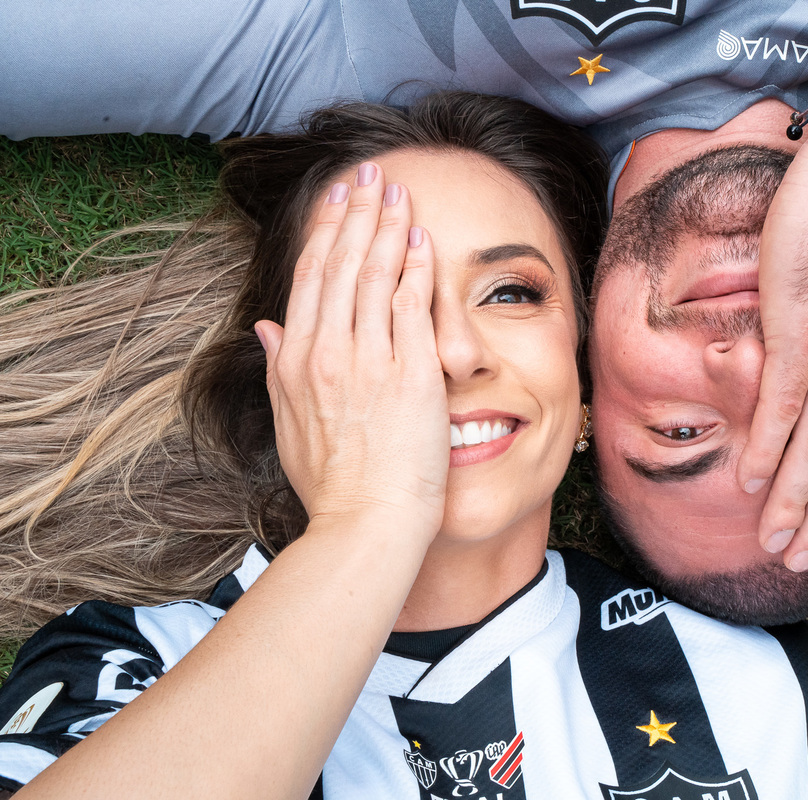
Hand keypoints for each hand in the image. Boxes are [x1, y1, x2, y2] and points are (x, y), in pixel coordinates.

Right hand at [255, 163, 448, 536]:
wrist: (366, 524)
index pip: (308, 280)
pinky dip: (415, 268)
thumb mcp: (288, 427)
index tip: (336, 200)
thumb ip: (277, 371)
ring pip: (374, 275)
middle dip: (356, 212)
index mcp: (295, 363)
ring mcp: (369, 361)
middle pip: (340, 265)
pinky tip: (421, 238)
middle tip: (369, 174)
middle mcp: (327, 353)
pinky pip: (411, 307)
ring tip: (397, 191)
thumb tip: (265, 328)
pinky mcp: (410, 375)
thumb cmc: (333, 486)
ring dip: (386, 226)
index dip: (323, 233)